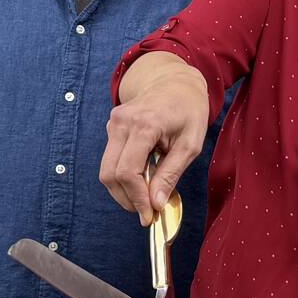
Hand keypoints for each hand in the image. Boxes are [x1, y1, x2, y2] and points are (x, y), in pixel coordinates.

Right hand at [101, 62, 209, 221]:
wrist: (175, 81)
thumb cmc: (189, 110)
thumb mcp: (190, 144)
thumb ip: (171, 174)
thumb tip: (155, 204)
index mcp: (145, 124)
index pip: (128, 171)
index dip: (136, 199)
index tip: (148, 215)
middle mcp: (122, 122)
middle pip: (110, 174)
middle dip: (127, 199)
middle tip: (146, 211)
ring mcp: (114, 123)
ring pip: (106, 170)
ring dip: (124, 189)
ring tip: (147, 194)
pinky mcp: (112, 127)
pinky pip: (111, 159)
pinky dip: (124, 175)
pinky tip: (143, 176)